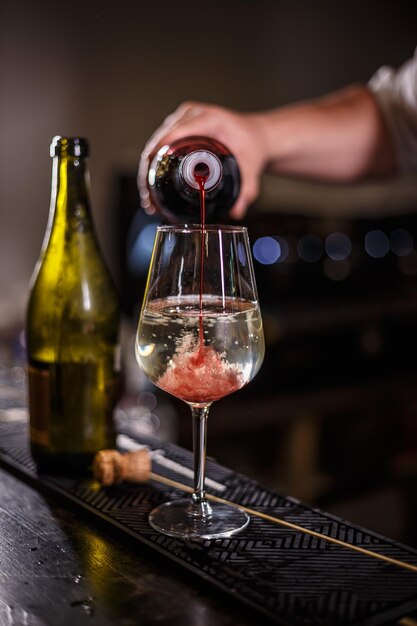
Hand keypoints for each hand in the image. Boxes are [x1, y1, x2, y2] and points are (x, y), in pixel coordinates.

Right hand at [138, 102, 267, 218]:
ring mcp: (183, 120)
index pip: (174, 135)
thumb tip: (237, 211)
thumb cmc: (252, 144)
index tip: (152, 183)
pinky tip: (152, 187)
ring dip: (149, 172)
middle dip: (150, 173)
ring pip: (156, 145)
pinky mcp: (179, 128)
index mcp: (208, 119)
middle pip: (159, 142)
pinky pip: (161, 145)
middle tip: (150, 201)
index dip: (158, 158)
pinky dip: (154, 166)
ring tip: (149, 200)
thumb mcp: (252, 168)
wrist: (255, 135)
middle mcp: (191, 116)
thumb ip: (247, 189)